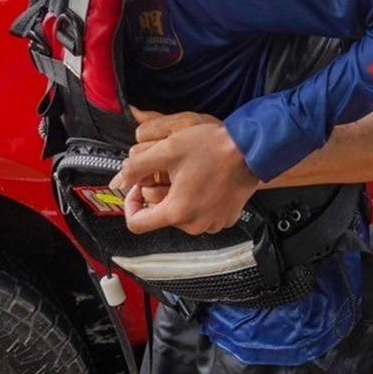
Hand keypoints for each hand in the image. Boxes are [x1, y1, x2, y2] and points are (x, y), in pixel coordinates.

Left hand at [111, 113, 256, 235]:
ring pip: (181, 215)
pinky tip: (204, 182)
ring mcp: (212, 224)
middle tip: (167, 171)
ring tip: (189, 174)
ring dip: (178, 197)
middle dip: (158, 193)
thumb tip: (120, 180)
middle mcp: (194, 224)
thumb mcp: (167, 150)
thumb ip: (137, 167)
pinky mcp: (225, 219)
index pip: (137, 224)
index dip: (129, 205)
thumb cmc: (214, 148)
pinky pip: (201, 214)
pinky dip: (197, 201)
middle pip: (160, 216)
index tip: (136, 188)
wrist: (252, 150)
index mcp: (177, 211)